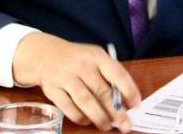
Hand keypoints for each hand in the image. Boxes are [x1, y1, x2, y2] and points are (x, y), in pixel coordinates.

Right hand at [12, 32, 140, 131]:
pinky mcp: (53, 90)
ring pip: (86, 102)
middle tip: (125, 124)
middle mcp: (82, 66)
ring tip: (107, 126)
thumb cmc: (79, 59)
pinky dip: (80, 118)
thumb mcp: (96, 58)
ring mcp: (66, 78)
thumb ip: (110, 75)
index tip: (136, 105)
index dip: (129, 91)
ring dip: (99, 117)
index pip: (117, 74)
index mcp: (98, 56)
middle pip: (102, 92)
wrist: (46, 55)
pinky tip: (88, 122)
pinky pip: (68, 108)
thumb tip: (126, 100)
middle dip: (116, 111)